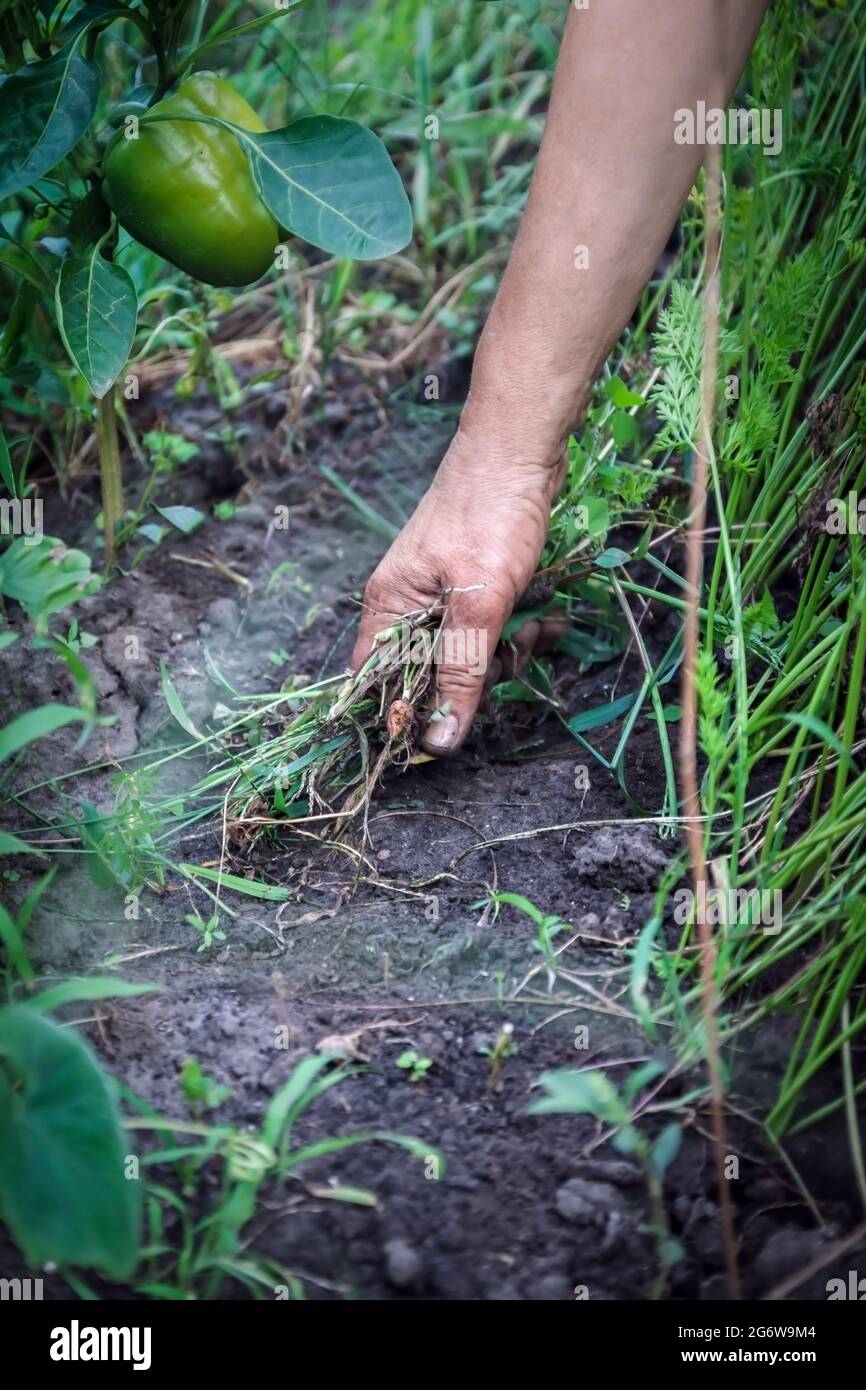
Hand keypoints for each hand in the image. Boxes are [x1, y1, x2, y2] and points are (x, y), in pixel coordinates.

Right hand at [351, 426, 566, 753]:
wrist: (522, 447)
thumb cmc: (490, 515)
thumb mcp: (479, 603)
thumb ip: (460, 673)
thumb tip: (437, 741)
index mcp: (388, 609)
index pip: (377, 685)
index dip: (407, 714)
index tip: (447, 728)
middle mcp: (409, 606)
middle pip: (432, 677)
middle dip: (479, 676)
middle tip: (509, 653)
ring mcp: (444, 596)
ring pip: (471, 657)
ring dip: (510, 651)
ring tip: (536, 624)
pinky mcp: (477, 588)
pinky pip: (493, 631)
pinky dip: (521, 628)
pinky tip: (546, 615)